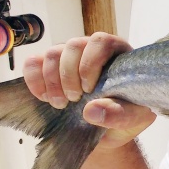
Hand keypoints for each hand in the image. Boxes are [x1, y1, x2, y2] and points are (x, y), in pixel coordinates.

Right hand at [23, 32, 155, 149]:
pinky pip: (33, 63)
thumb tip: (91, 109)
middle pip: (73, 46)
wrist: (108, 127)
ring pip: (52, 53)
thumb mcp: (135, 118)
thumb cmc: (127, 115)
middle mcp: (92, 49)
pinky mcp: (50, 68)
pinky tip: (45, 98)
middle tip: (73, 100)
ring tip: (61, 104)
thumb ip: (121, 114)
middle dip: (68, 76)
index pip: (101, 41)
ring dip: (51, 81)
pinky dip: (34, 80)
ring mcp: (70, 57)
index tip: (89, 89)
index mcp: (118, 53)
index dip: (90, 63)